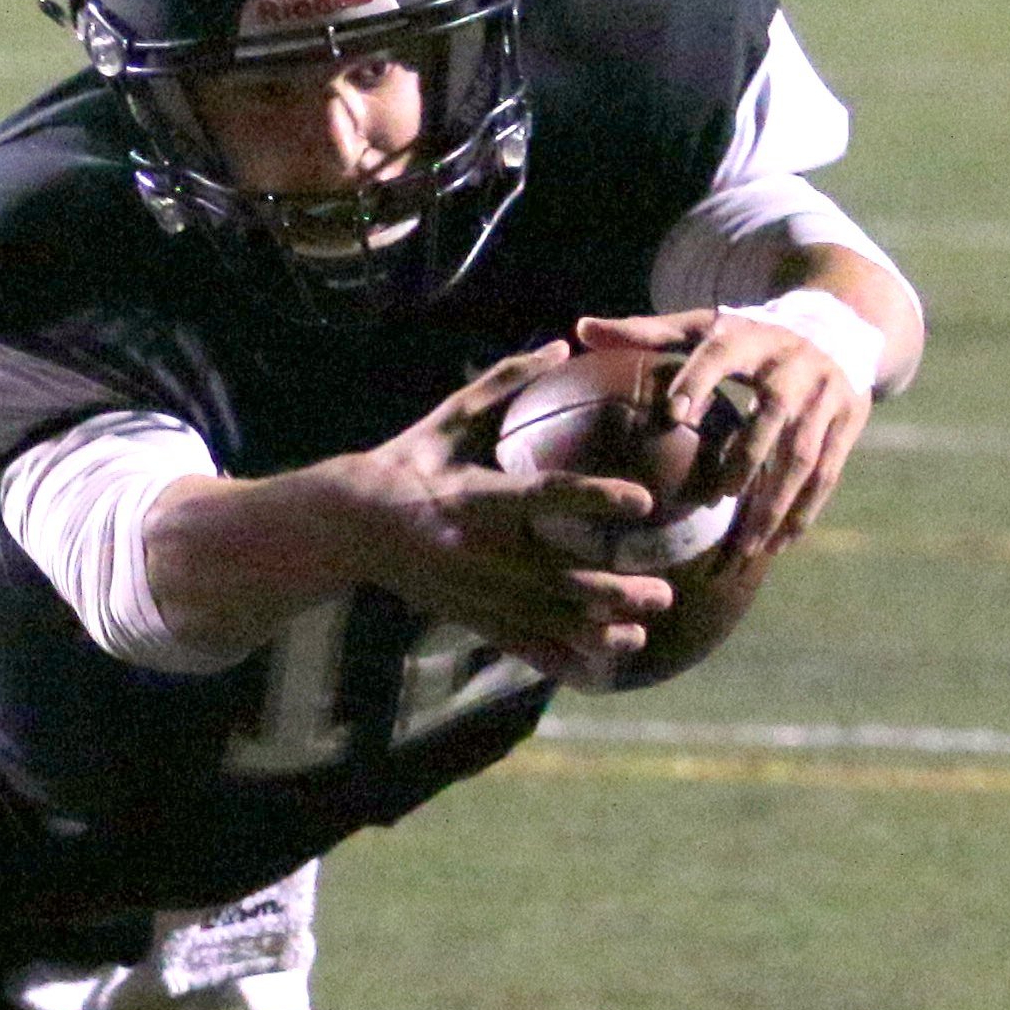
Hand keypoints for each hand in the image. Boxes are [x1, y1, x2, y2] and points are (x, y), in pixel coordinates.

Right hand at [330, 342, 677, 683]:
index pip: (544, 497)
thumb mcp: (448, 418)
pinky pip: (523, 646)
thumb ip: (505, 383)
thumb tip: (562, 344)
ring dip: (597, 631)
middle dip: (612, 592)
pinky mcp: (470, 615)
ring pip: (546, 621)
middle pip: (557, 579)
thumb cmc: (406, 462)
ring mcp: (474, 591)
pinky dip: (564, 660)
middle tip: (662, 592)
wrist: (348, 527)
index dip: (595, 498)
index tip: (642, 501)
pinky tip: (604, 666)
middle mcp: (478, 551)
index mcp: (476, 497)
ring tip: (642, 630)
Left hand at [575, 305, 871, 560]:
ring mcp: (828, 394)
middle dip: (746, 458)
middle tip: (714, 498)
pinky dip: (805, 509)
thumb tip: (580, 331)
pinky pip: (829, 471)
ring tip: (746, 545)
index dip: (698, 381)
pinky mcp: (850, 419)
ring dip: (777, 501)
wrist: (837, 322)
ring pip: (805, 454)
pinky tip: (780, 542)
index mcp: (748, 337)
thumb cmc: (746, 333)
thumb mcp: (701, 324)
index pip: (720, 356)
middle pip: (772, 413)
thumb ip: (644, 331)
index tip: (673, 415)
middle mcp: (793, 364)